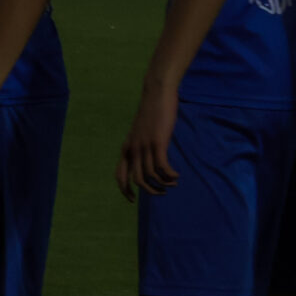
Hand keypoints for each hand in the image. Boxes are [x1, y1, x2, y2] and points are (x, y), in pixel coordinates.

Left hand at [116, 78, 181, 201]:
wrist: (156, 95)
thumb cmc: (151, 113)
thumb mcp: (141, 132)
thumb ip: (140, 145)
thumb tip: (146, 158)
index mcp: (126, 148)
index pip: (119, 175)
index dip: (124, 190)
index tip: (132, 200)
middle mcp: (133, 149)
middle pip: (137, 180)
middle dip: (149, 190)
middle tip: (161, 193)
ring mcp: (144, 146)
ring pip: (151, 175)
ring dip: (163, 184)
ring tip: (172, 183)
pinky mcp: (157, 142)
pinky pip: (162, 167)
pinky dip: (170, 175)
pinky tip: (176, 176)